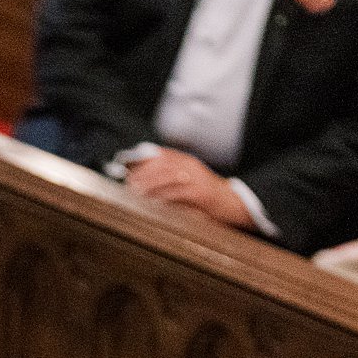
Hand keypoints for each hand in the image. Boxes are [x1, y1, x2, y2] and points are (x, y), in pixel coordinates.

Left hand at [125, 150, 253, 230]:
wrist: (229, 202)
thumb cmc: (204, 194)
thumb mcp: (186, 180)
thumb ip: (167, 178)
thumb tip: (140, 181)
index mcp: (185, 161)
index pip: (160, 155)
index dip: (143, 162)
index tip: (128, 170)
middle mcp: (190, 166)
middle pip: (162, 164)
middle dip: (143, 173)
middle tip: (129, 183)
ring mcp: (196, 178)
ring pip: (168, 176)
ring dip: (151, 183)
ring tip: (137, 191)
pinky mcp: (200, 193)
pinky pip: (179, 192)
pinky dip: (164, 196)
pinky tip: (154, 201)